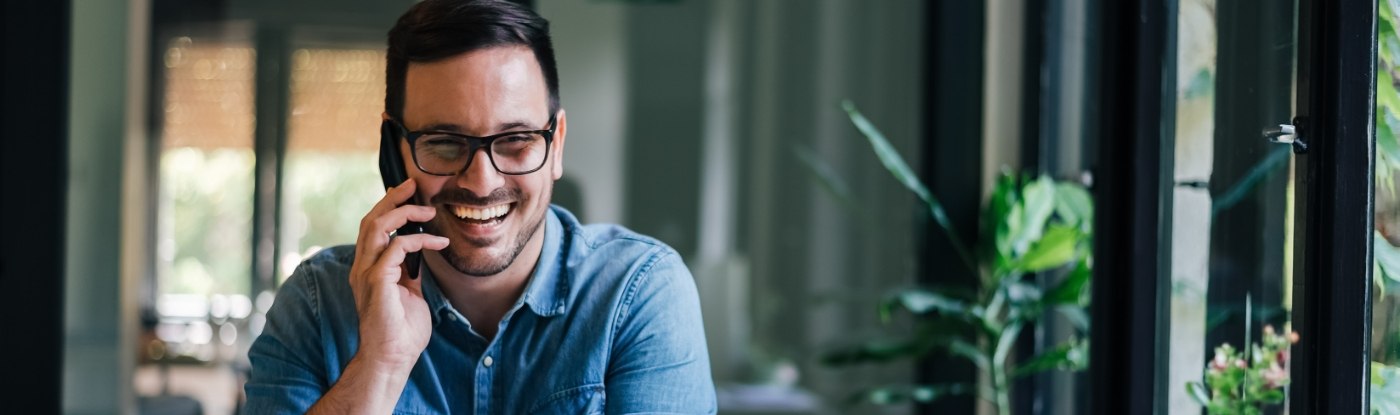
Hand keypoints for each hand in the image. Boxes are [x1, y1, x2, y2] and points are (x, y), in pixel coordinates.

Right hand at [349, 178, 448, 372]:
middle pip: (370, 220)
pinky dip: (418, 240)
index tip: (408, 194)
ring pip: (376, 227)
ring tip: (427, 209)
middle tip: (413, 185)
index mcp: (368, 268)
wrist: (393, 358)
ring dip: (403, 213)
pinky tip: (438, 243)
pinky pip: (395, 247)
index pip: (372, 228)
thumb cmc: (402, 331)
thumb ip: (409, 272)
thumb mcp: (409, 293)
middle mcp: (362, 267)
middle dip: (392, 199)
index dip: (388, 207)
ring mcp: (366, 274)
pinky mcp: (377, 281)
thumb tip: (420, 254)